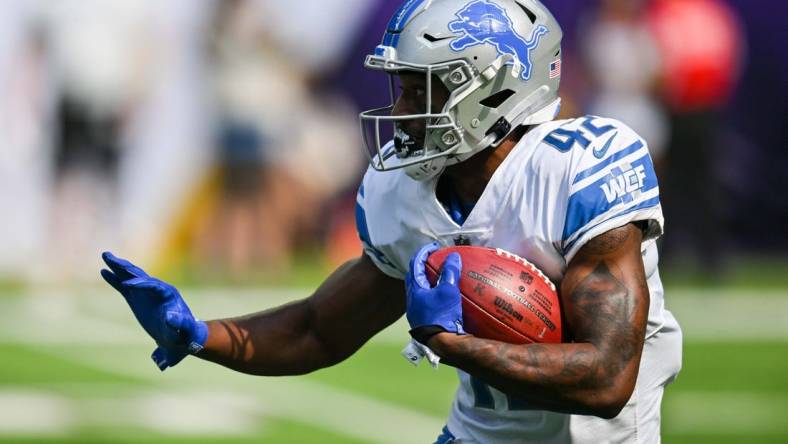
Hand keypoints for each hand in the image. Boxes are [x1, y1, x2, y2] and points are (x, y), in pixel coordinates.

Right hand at [100, 252, 207, 370]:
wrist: (179, 336)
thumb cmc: (183, 333)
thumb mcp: (183, 328)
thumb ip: (178, 323)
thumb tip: (170, 317)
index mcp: (168, 294)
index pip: (153, 285)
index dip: (140, 284)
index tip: (126, 285)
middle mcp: (156, 289)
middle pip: (140, 275)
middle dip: (126, 267)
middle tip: (111, 258)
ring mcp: (146, 292)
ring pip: (131, 276)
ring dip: (118, 266)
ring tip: (105, 255)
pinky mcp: (137, 298)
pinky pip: (124, 286)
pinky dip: (114, 279)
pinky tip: (104, 271)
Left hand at [405, 242, 463, 343]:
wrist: (440, 344)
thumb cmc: (441, 315)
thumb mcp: (448, 291)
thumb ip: (450, 272)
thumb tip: (453, 256)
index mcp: (414, 289)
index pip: (415, 264)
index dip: (424, 253)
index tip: (434, 247)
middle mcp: (412, 299)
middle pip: (415, 276)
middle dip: (425, 266)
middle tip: (438, 260)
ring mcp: (416, 310)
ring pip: (420, 289)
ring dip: (429, 280)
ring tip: (442, 276)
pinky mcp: (423, 319)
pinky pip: (426, 300)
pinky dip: (434, 292)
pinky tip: (444, 295)